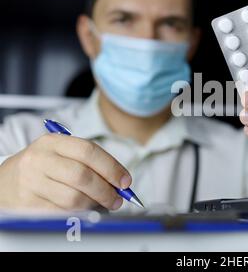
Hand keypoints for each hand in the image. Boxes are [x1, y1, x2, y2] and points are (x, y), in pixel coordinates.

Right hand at [0, 134, 131, 210]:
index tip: (125, 181)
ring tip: (100, 204)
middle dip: (106, 190)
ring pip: (73, 198)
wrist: (6, 181)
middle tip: (117, 199)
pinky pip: (61, 213)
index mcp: (53, 142)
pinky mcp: (27, 204)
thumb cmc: (45, 167)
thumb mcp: (62, 154)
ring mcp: (31, 182)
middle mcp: (39, 159)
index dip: (112, 167)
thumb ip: (91, 163)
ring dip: (93, 205)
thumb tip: (121, 183)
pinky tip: (82, 211)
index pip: (89, 151)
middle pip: (82, 176)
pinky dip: (78, 214)